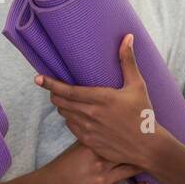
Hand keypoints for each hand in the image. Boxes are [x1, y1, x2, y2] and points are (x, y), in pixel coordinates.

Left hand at [36, 34, 162, 166]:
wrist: (147, 146)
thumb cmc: (143, 114)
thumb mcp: (137, 85)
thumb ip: (127, 61)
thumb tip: (127, 37)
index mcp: (100, 98)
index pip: (67, 90)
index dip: (50, 84)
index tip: (37, 78)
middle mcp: (90, 114)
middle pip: (60, 102)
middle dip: (55, 93)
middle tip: (56, 88)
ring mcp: (87, 129)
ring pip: (64, 114)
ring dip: (63, 106)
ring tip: (69, 100)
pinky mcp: (88, 141)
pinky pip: (71, 127)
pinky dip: (71, 119)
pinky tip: (78, 115)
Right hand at [36, 141, 148, 183]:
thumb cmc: (61, 168)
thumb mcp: (74, 148)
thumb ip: (91, 138)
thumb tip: (108, 125)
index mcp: (92, 146)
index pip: (118, 135)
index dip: (133, 133)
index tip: (145, 131)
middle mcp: (100, 162)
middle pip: (129, 152)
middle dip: (142, 148)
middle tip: (155, 146)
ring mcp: (103, 180)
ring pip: (131, 170)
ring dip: (143, 166)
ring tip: (152, 163)